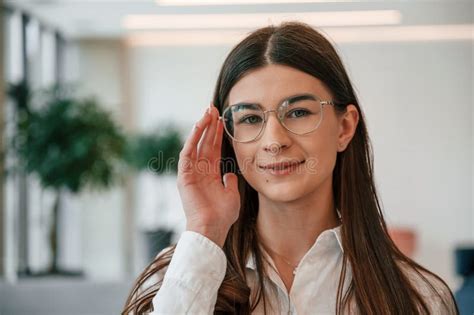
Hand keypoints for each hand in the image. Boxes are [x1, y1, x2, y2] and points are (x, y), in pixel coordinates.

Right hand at [177, 102, 240, 246]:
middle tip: (213, 108)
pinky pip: (187, 153)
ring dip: (201, 128)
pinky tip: (198, 126)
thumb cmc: (222, 215)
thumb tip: (230, 173)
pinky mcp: (184, 175)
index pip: (213, 149)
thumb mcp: (231, 194)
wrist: (212, 227)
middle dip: (209, 126)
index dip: (216, 134)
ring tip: (207, 112)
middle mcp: (199, 170)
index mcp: (210, 174)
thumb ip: (230, 182)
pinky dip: (192, 139)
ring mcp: (191, 172)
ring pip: (196, 144)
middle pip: (204, 143)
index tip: (221, 119)